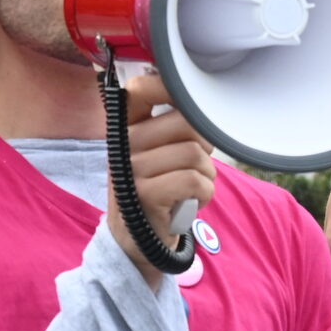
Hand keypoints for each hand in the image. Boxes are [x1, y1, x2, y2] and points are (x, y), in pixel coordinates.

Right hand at [108, 72, 215, 282]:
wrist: (138, 242)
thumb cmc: (158, 188)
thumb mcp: (154, 152)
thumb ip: (172, 123)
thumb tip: (203, 98)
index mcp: (125, 126)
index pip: (142, 88)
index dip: (172, 88)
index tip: (190, 104)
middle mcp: (124, 143)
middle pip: (186, 121)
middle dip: (204, 143)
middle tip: (196, 163)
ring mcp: (131, 169)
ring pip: (194, 153)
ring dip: (207, 173)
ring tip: (193, 185)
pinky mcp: (145, 195)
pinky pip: (195, 181)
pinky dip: (205, 193)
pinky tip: (192, 201)